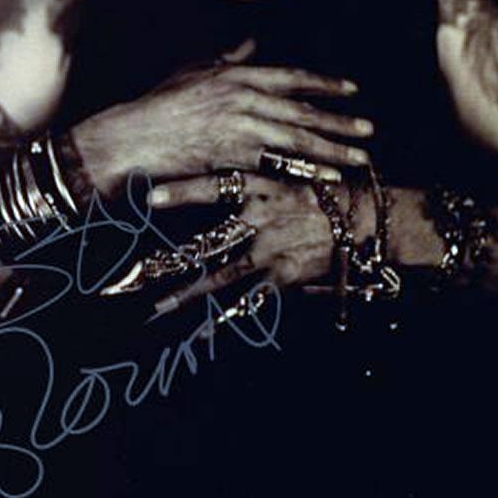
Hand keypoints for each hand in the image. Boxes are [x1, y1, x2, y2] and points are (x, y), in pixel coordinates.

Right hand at [71, 44, 372, 194]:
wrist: (132, 138)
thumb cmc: (158, 106)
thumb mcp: (193, 73)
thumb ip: (226, 59)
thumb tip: (250, 44)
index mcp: (236, 75)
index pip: (291, 78)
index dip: (324, 84)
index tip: (351, 90)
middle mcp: (243, 98)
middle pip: (302, 111)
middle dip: (339, 122)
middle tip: (367, 130)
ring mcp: (240, 128)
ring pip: (297, 139)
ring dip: (333, 149)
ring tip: (359, 157)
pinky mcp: (233, 157)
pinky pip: (279, 166)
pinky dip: (306, 172)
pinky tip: (328, 178)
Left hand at [148, 173, 348, 310]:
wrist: (361, 218)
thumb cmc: (317, 186)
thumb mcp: (284, 165)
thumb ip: (248, 169)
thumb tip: (208, 164)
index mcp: (259, 185)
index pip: (213, 186)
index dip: (182, 191)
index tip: (148, 197)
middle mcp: (260, 219)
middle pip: (207, 240)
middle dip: (170, 257)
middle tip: (136, 271)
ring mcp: (271, 250)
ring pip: (221, 275)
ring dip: (188, 293)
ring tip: (156, 307)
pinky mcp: (284, 275)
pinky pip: (250, 301)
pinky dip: (226, 319)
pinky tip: (201, 333)